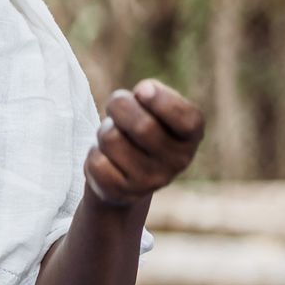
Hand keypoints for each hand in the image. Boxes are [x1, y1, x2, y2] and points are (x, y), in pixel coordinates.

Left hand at [83, 79, 206, 207]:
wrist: (125, 176)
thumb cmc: (140, 129)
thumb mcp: (152, 108)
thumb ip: (151, 96)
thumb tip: (143, 92)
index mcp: (191, 137)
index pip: (188, 119)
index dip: (161, 99)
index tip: (141, 90)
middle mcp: (178, 162)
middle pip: (143, 126)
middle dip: (119, 107)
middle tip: (116, 108)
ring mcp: (152, 181)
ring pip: (112, 139)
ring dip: (104, 131)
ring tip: (113, 137)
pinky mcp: (123, 193)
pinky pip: (97, 162)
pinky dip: (93, 153)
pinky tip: (107, 160)